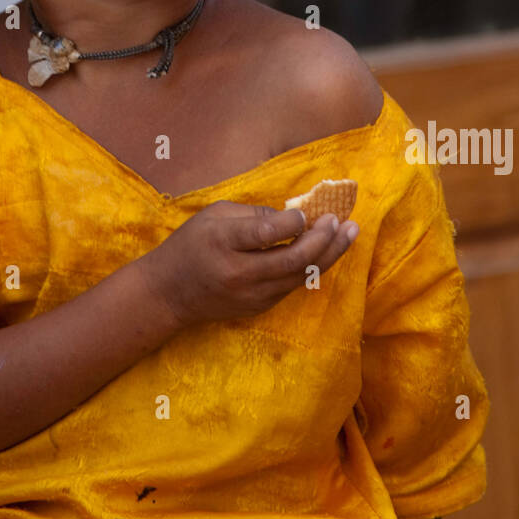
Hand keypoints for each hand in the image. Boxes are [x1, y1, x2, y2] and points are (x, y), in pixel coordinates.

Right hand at [138, 200, 357, 327]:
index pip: (264, 234)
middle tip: (343, 221)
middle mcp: (239, 273)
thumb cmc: (190, 244)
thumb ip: (252, 214)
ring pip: (300, 276)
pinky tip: (328, 250)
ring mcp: (251, 295)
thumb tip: (294, 215)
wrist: (169, 293)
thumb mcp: (213, 215)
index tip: (309, 211)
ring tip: (349, 233)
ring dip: (329, 255)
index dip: (292, 223)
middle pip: (292, 260)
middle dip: (324, 240)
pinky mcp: (259, 307)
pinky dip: (312, 266)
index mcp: (223, 242)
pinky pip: (292, 285)